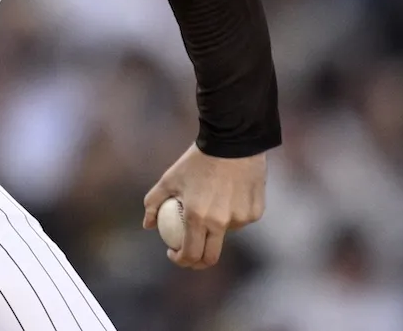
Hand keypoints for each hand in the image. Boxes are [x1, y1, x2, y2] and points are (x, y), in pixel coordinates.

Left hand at [143, 144, 265, 268]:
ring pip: (226, 233)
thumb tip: (147, 225)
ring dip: (215, 228)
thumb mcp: (169, 178)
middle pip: (211, 257)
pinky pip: (240, 220)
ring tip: (210, 203)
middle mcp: (221, 222)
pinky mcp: (255, 212)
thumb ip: (154, 203)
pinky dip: (232, 214)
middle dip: (198, 261)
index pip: (190, 254)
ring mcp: (240, 219)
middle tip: (190, 252)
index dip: (181, 260)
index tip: (173, 252)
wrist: (232, 141)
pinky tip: (228, 194)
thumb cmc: (196, 160)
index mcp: (198, 217)